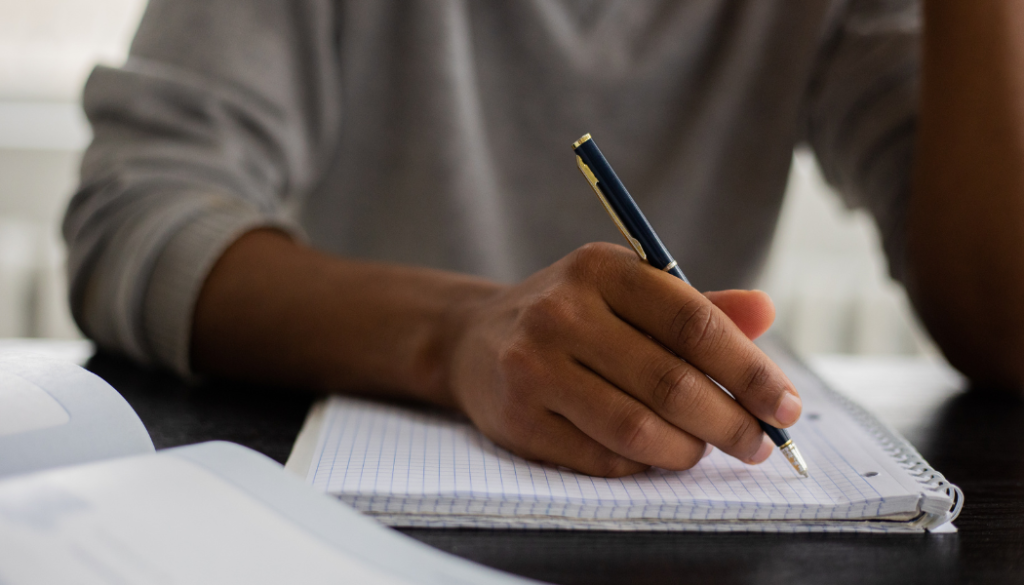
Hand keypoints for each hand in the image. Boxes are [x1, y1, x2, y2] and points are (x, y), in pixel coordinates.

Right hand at [444, 242, 800, 476]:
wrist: (473, 340)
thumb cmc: (572, 316)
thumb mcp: (627, 292)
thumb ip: (697, 307)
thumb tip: (766, 311)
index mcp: (601, 268)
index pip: (692, 321)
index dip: (750, 369)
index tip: (786, 407)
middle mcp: (562, 313)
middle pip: (671, 382)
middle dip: (730, 422)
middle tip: (758, 443)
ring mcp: (533, 366)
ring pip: (638, 429)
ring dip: (688, 450)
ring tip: (704, 449)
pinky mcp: (518, 418)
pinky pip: (603, 458)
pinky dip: (643, 465)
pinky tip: (654, 454)